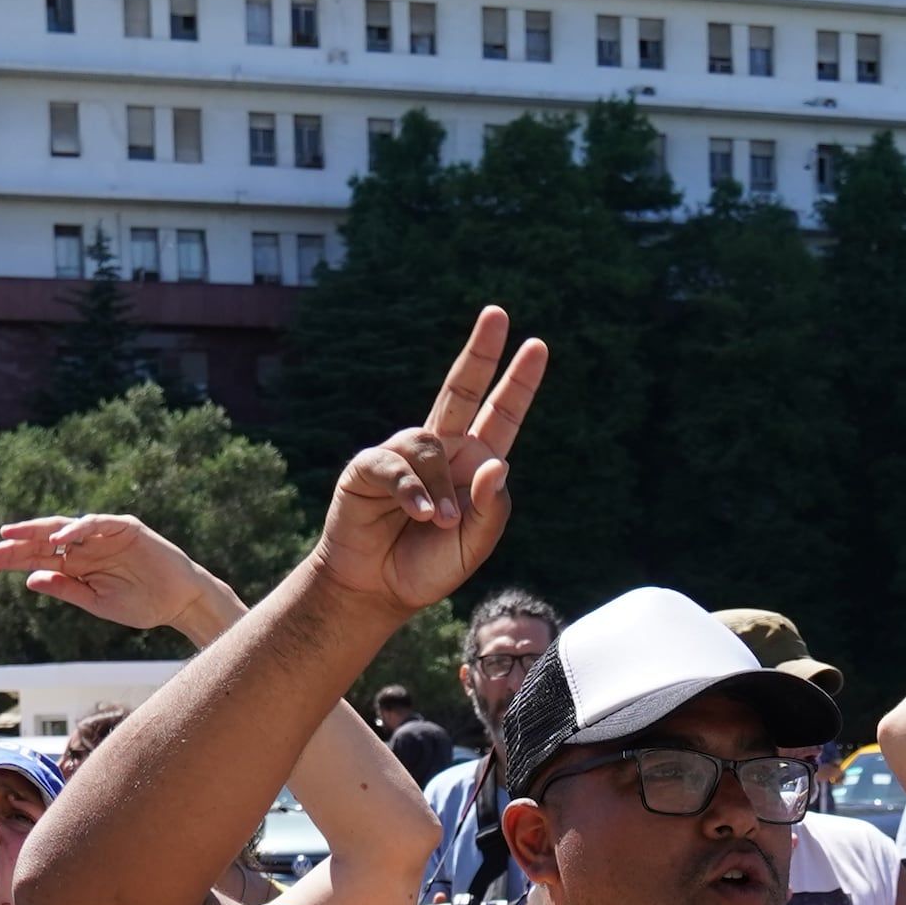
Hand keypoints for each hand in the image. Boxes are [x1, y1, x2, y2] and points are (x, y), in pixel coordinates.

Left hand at [0, 511, 231, 640]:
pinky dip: (75, 529)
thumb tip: (30, 580)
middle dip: (14, 544)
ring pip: (62, 527)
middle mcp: (85, 547)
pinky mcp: (124, 527)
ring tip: (10, 534)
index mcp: (77, 566)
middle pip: (42, 541)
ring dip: (36, 530)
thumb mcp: (98, 604)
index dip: (10, 559)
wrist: (180, 601)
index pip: (36, 559)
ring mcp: (103, 535)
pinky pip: (95, 524)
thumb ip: (67, 590)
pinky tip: (57, 540)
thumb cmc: (143, 605)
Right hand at [314, 307, 547, 618]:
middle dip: (480, 352)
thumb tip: (497, 462)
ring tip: (438, 523)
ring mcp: (403, 454)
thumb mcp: (474, 545)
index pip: (500, 415)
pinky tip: (420, 515)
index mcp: (472, 464)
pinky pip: (396, 465)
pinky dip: (412, 491)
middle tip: (497, 314)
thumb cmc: (427, 567)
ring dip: (439, 488)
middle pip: (461, 390)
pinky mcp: (369, 466)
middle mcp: (440, 449)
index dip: (517, 383)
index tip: (536, 346)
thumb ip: (492, 509)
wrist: (376, 590)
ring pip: (430, 446)